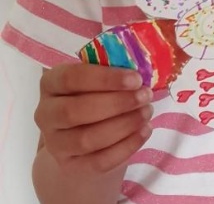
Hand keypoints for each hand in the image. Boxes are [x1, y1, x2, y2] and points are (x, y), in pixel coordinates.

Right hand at [34, 63, 152, 174]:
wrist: (85, 136)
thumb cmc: (96, 95)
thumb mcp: (100, 78)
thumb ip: (113, 71)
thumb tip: (141, 67)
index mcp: (52, 83)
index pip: (71, 78)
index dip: (105, 79)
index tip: (136, 79)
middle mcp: (46, 114)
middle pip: (76, 111)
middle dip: (117, 103)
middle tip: (145, 96)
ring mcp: (55, 143)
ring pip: (87, 139)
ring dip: (125, 124)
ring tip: (147, 112)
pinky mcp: (71, 166)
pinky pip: (100, 161)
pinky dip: (127, 146)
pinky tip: (145, 130)